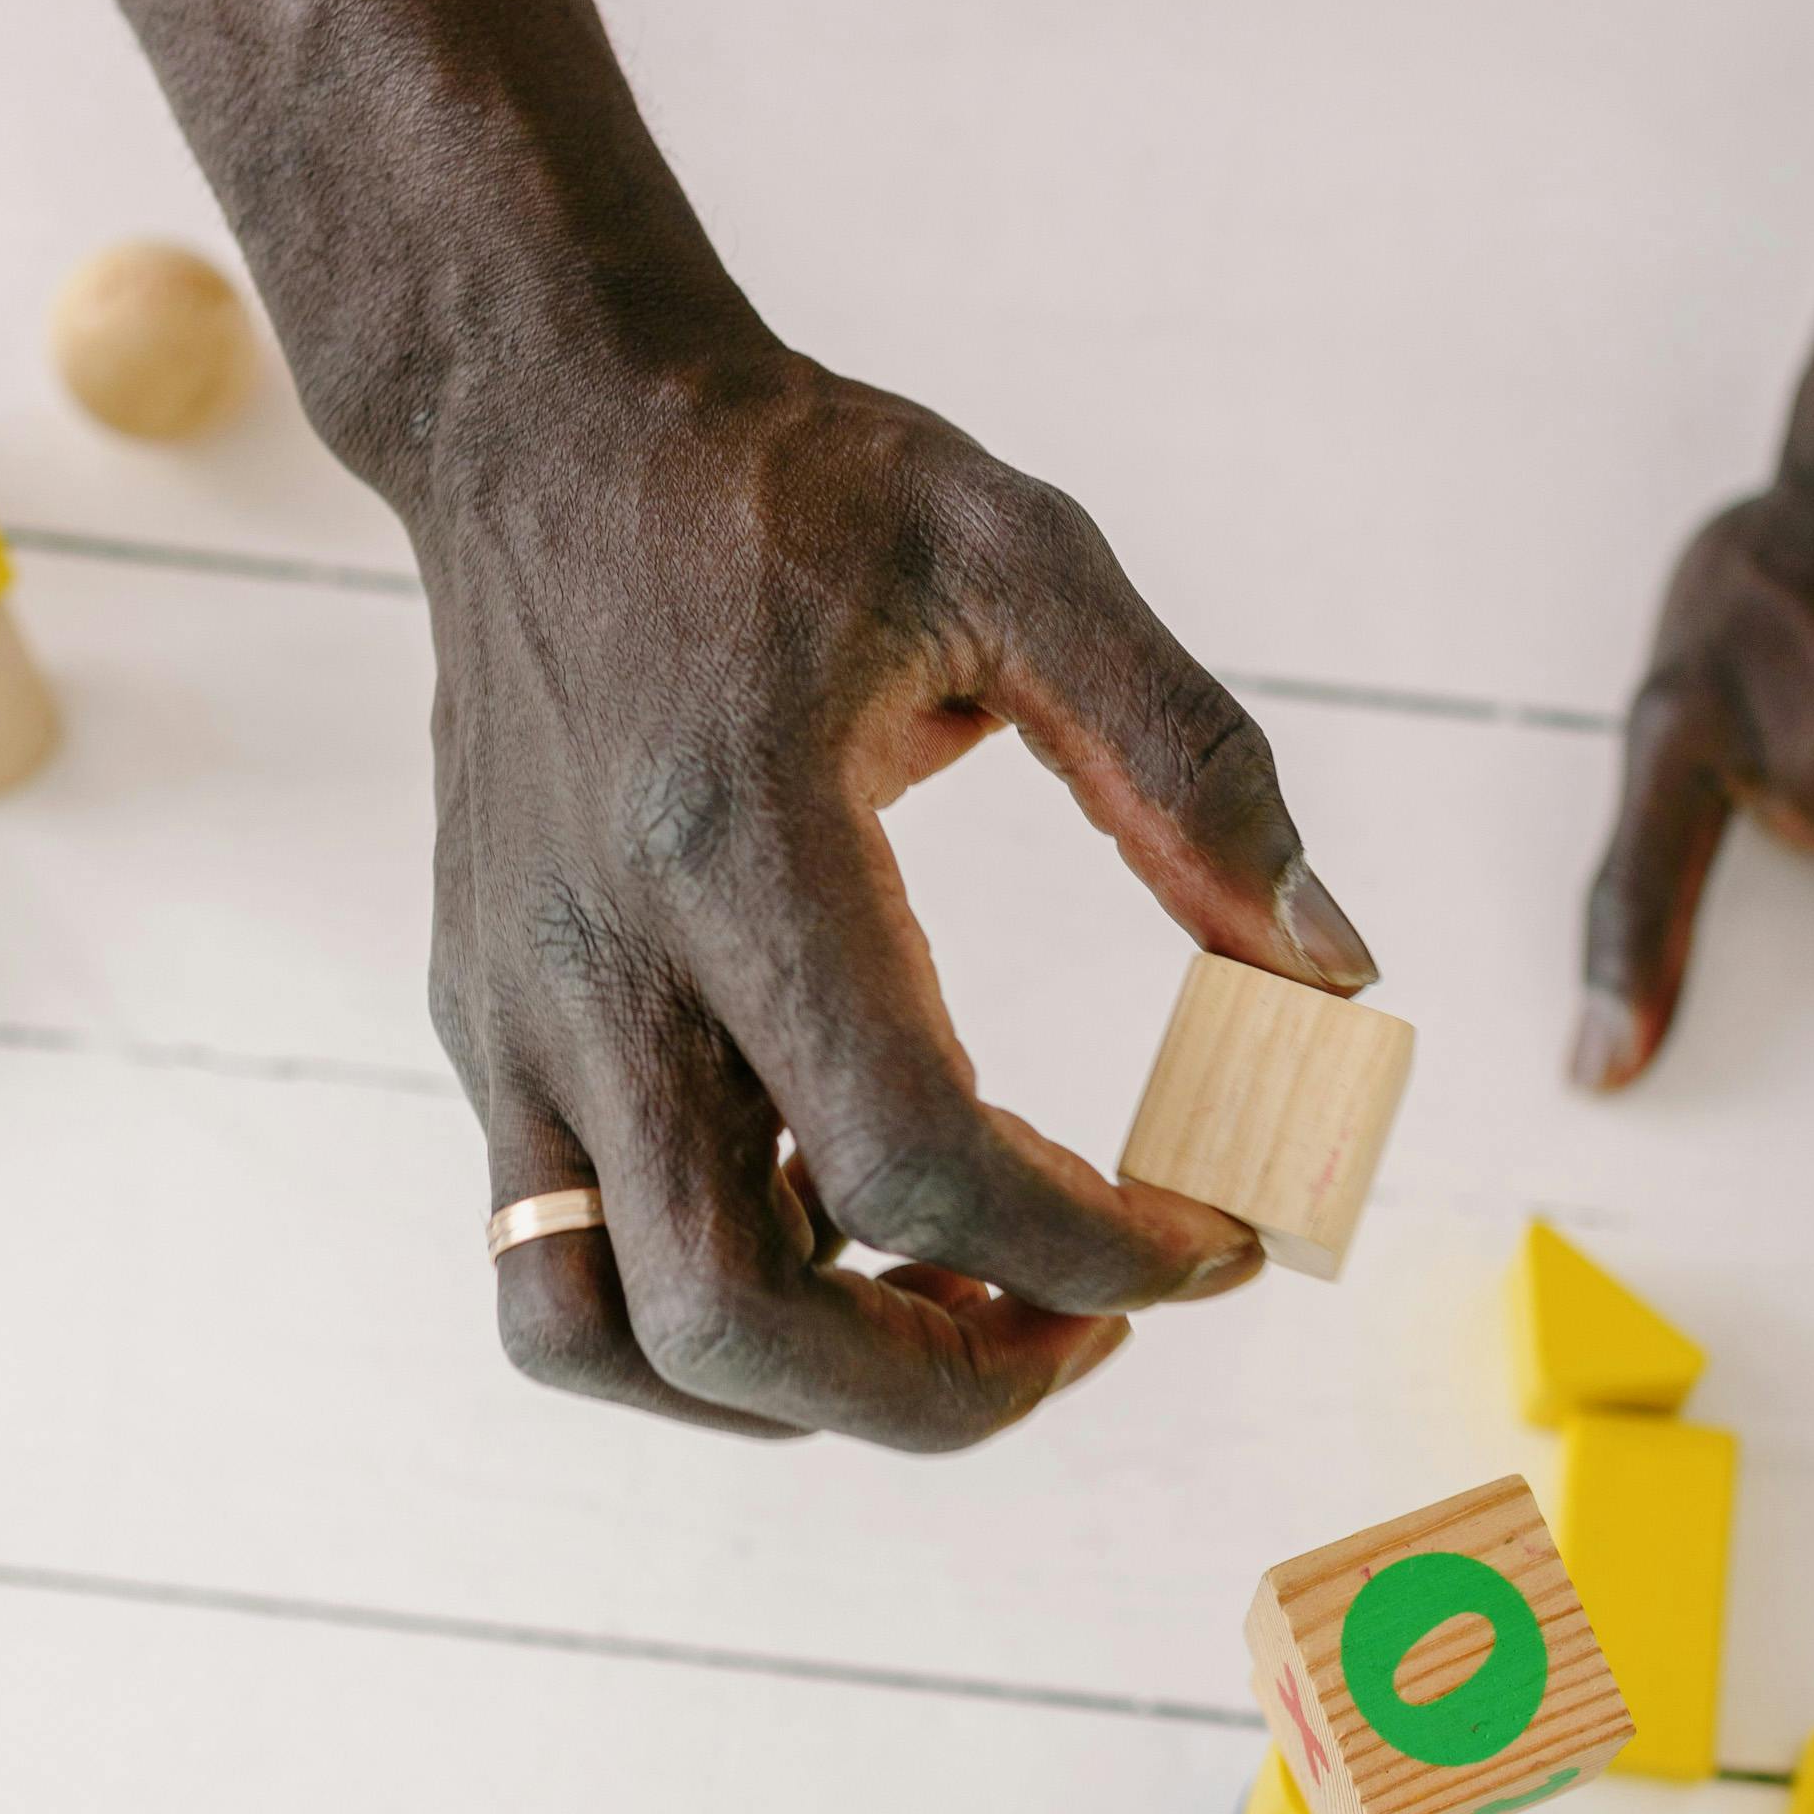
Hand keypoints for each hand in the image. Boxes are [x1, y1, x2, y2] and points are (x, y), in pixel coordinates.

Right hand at [421, 323, 1376, 1450]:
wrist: (543, 425)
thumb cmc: (795, 483)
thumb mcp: (1024, 552)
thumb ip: (1191, 765)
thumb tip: (1333, 974)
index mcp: (740, 844)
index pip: (912, 1154)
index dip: (1093, 1250)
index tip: (1220, 1242)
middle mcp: (596, 962)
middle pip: (738, 1317)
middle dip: (950, 1385)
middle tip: (1097, 1325)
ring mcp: (513, 1015)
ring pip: (613, 1336)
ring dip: (808, 1388)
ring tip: (970, 1311)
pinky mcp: (481, 1031)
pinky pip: (556, 1272)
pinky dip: (702, 1324)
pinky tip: (841, 1238)